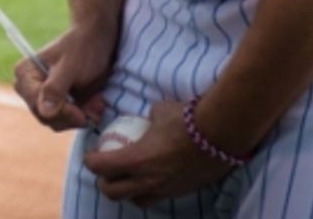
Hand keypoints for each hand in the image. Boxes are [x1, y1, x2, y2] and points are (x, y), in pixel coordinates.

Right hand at [12, 19, 116, 131]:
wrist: (98, 41)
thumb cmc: (81, 48)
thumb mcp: (70, 67)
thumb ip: (55, 89)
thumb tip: (44, 112)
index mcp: (26, 75)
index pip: (36, 104)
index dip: (58, 112)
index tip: (80, 112)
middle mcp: (31, 88)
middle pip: (46, 117)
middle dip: (73, 115)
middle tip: (94, 106)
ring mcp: (46, 98)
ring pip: (59, 123)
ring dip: (82, 116)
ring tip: (98, 103)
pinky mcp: (61, 105)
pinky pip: (70, 121)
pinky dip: (86, 116)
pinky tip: (97, 103)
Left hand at [82, 99, 235, 206]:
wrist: (222, 133)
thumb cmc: (187, 119)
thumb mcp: (159, 111)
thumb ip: (148, 117)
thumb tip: (147, 117)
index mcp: (137, 160)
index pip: (101, 168)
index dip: (90, 161)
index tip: (91, 154)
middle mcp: (149, 180)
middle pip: (113, 193)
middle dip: (104, 183)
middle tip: (105, 170)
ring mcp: (166, 189)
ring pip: (137, 201)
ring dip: (127, 191)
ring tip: (128, 177)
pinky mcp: (182, 191)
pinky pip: (158, 197)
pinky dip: (149, 190)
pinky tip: (153, 176)